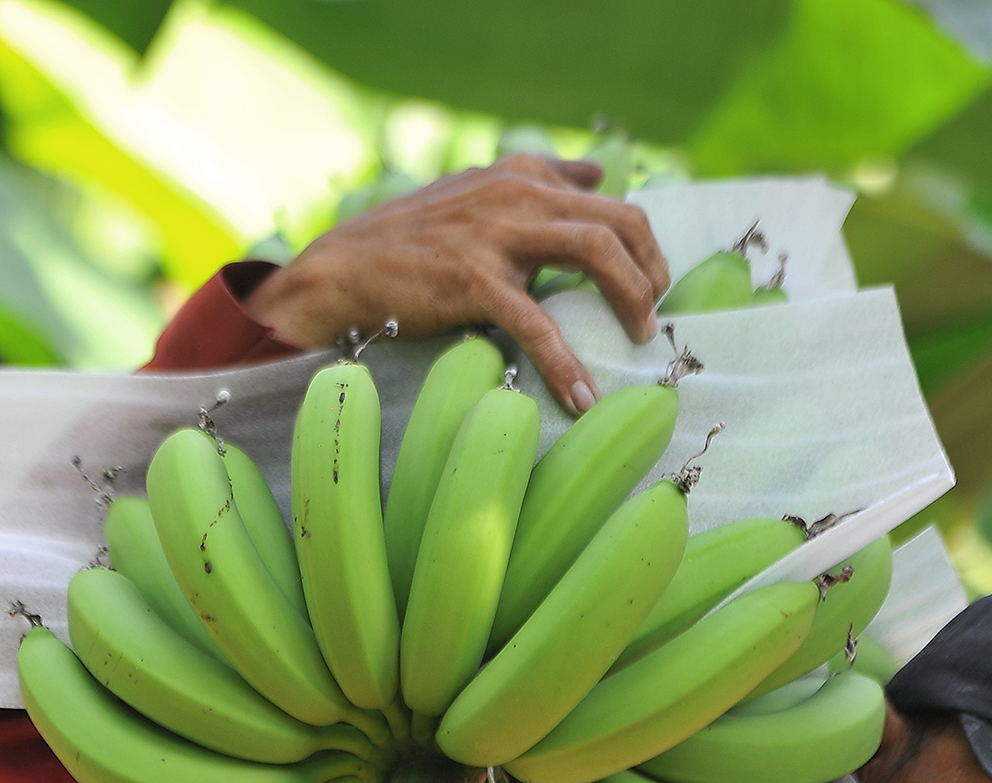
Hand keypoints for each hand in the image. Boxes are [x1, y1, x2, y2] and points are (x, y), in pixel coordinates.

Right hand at [243, 155, 669, 414]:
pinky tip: (582, 398)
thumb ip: (538, 180)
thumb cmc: (407, 242)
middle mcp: (516, 193)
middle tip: (652, 315)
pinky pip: (539, 323)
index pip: (610, 199)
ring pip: (597, 250)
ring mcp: (496, 233)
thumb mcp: (475, 192)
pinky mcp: (474, 279)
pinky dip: (566, 364)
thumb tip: (597, 174)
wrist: (340, 271)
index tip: (650, 282)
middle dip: (651, 269)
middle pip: (619, 219)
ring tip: (638, 339)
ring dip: (631, 298)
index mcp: (520, 175)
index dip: (643, 244)